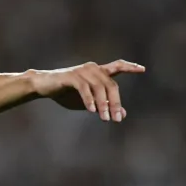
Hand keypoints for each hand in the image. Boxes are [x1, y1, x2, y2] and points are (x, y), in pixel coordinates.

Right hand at [26, 60, 144, 121]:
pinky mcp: (71, 76)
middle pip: (111, 85)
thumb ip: (105, 105)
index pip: (117, 66)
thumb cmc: (66, 93)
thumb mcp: (89, 102)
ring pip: (100, 87)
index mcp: (97, 72)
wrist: (43, 86)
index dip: (130, 67)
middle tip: (116, 119)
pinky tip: (91, 110)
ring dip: (104, 104)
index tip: (142, 69)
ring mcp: (82, 71)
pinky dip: (89, 100)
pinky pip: (84, 89)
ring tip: (105, 118)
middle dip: (115, 103)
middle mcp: (92, 68)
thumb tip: (122, 114)